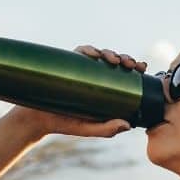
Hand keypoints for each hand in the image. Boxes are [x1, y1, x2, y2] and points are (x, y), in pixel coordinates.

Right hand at [2, 45, 147, 139]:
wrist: (37, 119)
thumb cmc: (66, 124)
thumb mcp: (88, 129)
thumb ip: (107, 129)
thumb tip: (127, 125)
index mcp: (105, 89)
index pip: (124, 74)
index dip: (135, 68)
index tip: (142, 68)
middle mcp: (95, 76)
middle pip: (115, 62)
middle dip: (125, 59)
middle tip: (130, 65)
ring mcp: (81, 69)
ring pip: (100, 54)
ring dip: (110, 53)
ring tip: (114, 60)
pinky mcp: (68, 64)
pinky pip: (80, 52)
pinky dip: (88, 50)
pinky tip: (93, 54)